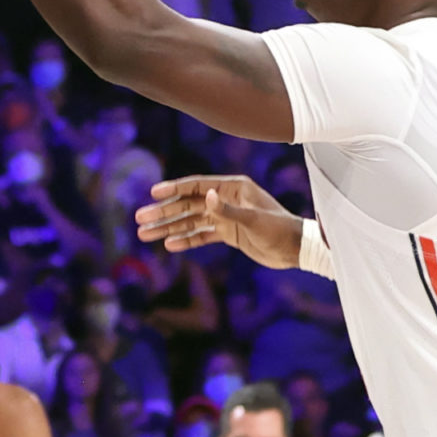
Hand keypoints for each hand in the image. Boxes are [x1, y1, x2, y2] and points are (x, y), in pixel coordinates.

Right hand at [135, 175, 302, 267]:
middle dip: (164, 212)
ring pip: (190, 221)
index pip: (197, 186)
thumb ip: (228, 210)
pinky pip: (201, 235)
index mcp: (233, 188)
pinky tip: (169, 244)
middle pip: (188, 204)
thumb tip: (206, 197)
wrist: (296, 250)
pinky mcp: (228, 233)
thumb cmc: (280, 230)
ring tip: (145, 235)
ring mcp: (226, 216)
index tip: (153, 193)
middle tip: (140, 219)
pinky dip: (185, 240)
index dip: (174, 189)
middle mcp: (226, 199)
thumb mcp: (254, 220)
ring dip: (169, 227)